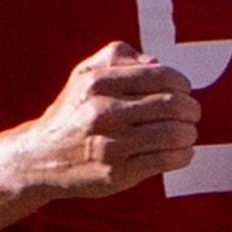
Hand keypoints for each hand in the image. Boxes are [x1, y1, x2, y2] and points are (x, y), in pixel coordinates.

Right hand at [12, 44, 199, 198]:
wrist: (40, 158)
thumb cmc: (72, 112)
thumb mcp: (84, 73)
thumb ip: (119, 57)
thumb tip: (157, 62)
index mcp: (99, 82)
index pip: (161, 76)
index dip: (182, 83)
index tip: (184, 91)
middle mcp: (103, 112)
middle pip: (172, 105)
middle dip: (191, 110)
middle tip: (192, 114)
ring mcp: (110, 145)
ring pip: (173, 134)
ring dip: (189, 133)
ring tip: (187, 133)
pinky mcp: (116, 174)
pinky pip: (165, 161)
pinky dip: (183, 155)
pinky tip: (181, 152)